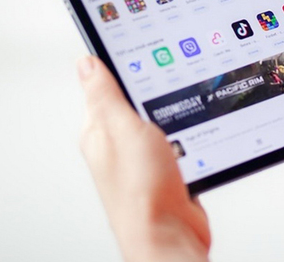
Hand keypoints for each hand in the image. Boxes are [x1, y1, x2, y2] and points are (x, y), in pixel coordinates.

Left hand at [77, 56, 209, 261]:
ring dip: (175, 114)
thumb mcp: (123, 128)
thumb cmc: (140, 192)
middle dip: (156, 90)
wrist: (170, 237)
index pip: (105, 84)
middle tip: (172, 80)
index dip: (122, 64)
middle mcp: (118, 144)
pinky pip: (180, 142)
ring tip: (184, 111)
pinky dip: (189, 136)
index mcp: (98, 130)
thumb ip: (106, 94)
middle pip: (137, 101)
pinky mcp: (166, 171)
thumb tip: (87, 62)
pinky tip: (196, 135)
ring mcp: (143, 159)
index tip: (141, 47)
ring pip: (162, 121)